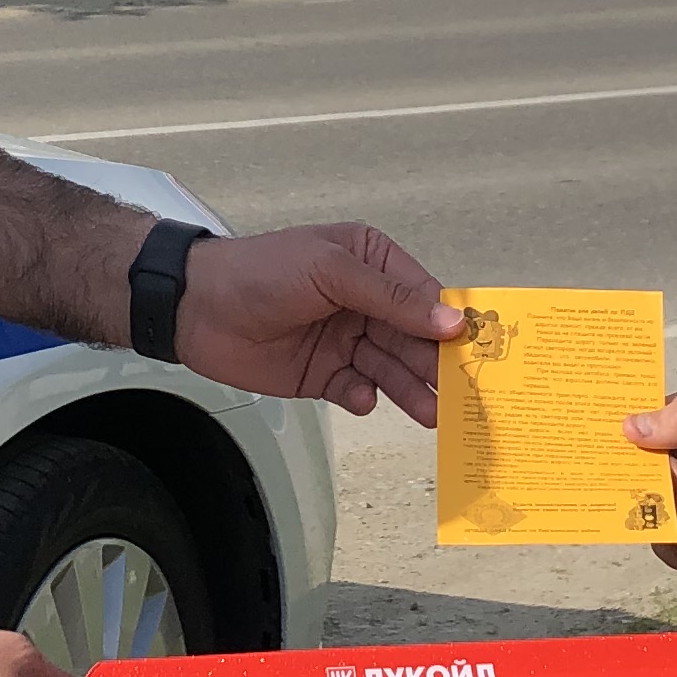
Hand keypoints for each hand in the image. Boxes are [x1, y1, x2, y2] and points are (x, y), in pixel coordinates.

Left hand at [175, 223, 461, 422]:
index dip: (451, 323)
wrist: (196, 307)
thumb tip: (449, 320)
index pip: (424, 296)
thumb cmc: (261, 270)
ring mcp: (345, 339)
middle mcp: (365, 301)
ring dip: (410, 389)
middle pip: (413, 339)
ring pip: (390, 368)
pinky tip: (362, 398)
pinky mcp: (324, 374)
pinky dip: (364, 396)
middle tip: (463, 394)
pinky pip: (357, 390)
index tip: (480, 350)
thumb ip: (390, 298)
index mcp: (372, 262)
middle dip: (436, 364)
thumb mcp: (330, 271)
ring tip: (432, 413)